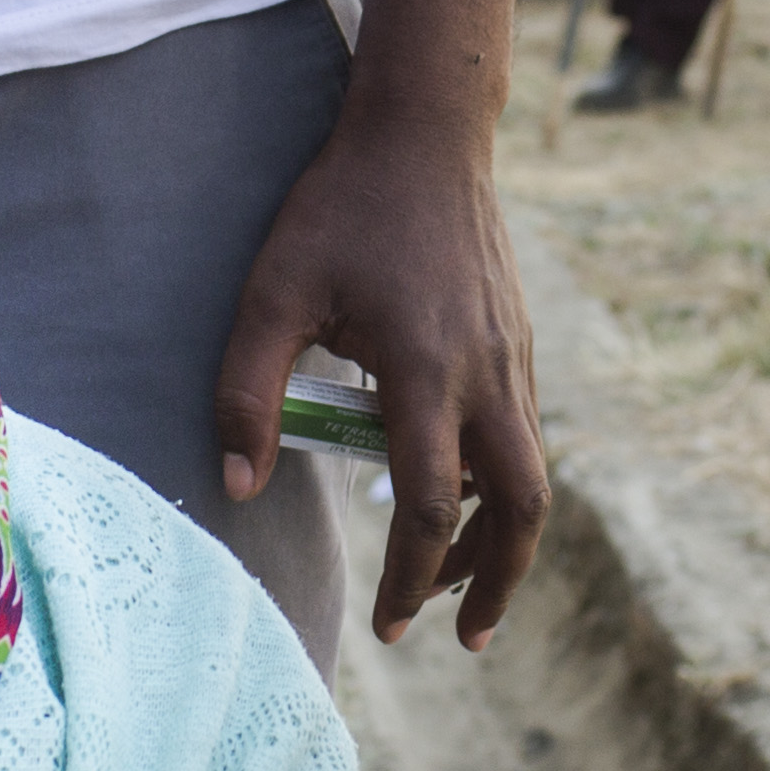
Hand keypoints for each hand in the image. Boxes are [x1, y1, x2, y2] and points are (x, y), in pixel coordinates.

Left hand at [212, 94, 549, 649]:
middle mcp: (487, 375)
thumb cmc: (339, 209)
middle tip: (464, 637)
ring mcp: (515, 359)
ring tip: (451, 579)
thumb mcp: (271, 293)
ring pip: (532, 475)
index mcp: (425, 370)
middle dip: (497, 583)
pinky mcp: (521, 344)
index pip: (431, 503)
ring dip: (500, 538)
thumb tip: (237, 486)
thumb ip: (246, 393)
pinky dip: (502, 484)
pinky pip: (525, 435)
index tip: (390, 624)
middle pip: (520, 509)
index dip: (411, 576)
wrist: (426, 134)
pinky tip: (460, 493)